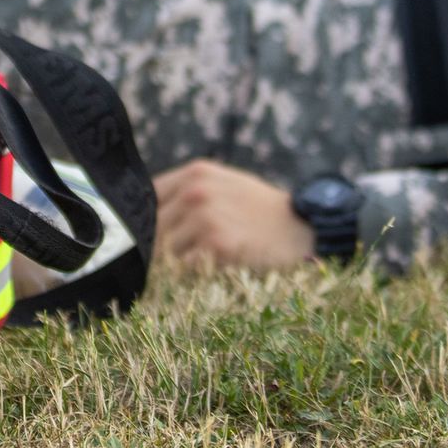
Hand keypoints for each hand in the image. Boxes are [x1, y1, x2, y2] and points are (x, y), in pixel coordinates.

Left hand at [154, 159, 315, 272]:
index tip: (154, 235)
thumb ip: (185, 193)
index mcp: (195, 173)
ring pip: (166, 251)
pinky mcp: (217, 245)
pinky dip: (196, 273)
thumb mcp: (223, 185)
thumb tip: (144, 216)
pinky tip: (217, 267)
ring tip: (207, 259)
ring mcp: (205, 218)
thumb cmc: (259, 210)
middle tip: (180, 256)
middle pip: (152, 227)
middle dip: (160, 245)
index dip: (147, 220)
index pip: (147, 198)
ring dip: (180, 261)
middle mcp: (195, 191)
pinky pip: (186, 268)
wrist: (303, 228)